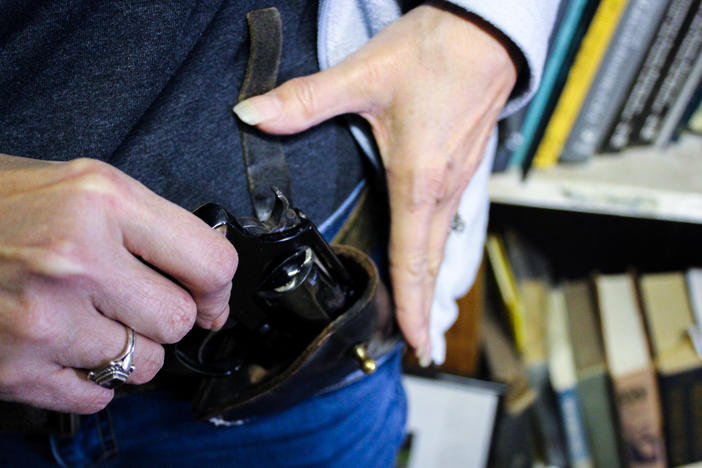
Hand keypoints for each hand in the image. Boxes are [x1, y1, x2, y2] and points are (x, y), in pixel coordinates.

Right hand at [0, 156, 236, 412]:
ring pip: (143, 365)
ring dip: (129, 350)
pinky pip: (98, 396)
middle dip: (166, 316)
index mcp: (102, 202)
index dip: (217, 287)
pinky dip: (91, 379)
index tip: (208, 296)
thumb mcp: (84, 185)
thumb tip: (210, 275)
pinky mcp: (15, 369)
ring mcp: (43, 319)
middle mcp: (75, 259)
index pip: (211, 264)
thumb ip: (152, 226)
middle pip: (178, 321)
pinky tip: (67, 347)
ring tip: (92, 321)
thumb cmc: (1, 203)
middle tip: (136, 302)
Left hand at [233, 3, 518, 362]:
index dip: (413, 306)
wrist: (487, 29)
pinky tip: (436, 261)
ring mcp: (460, 180)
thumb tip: (253, 114)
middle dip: (427, 312)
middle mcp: (445, 189)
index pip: (414, 258)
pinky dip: (443, 255)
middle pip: (434, 264)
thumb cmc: (437, 52)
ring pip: (447, 247)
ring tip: (429, 321)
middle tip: (422, 351)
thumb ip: (305, 100)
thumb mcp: (365, 74)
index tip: (415, 345)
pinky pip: (454, 225)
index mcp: (420, 178)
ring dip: (436, 287)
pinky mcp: (465, 168)